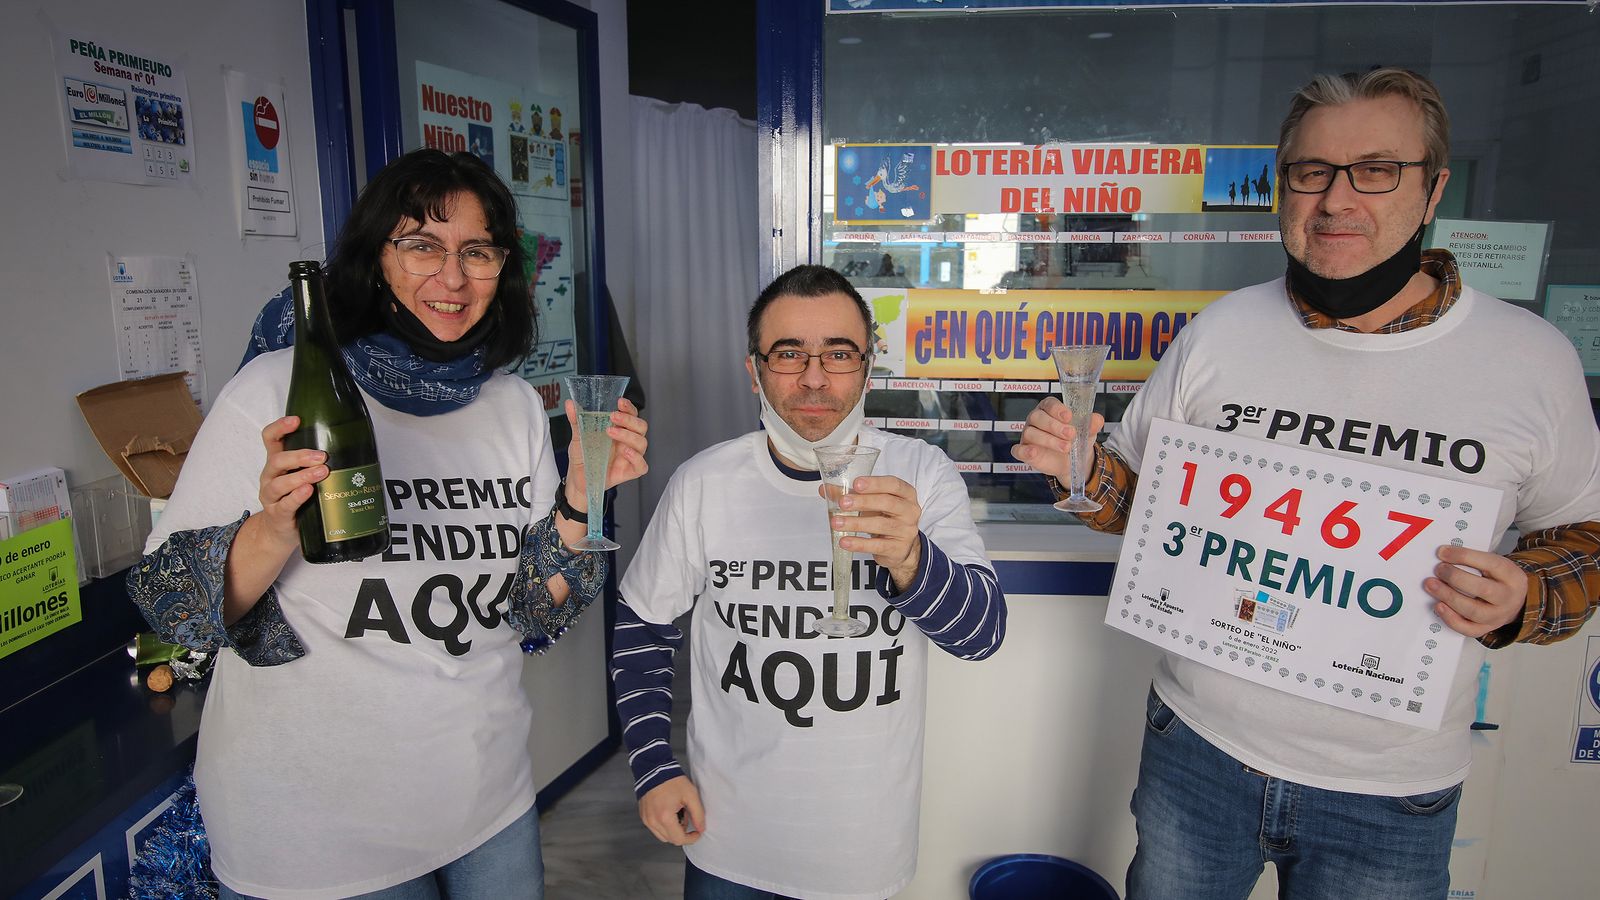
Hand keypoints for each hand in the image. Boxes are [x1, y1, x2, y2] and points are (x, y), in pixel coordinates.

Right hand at [254, 415, 325, 552]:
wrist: (279, 532)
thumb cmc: (295, 499)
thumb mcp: (302, 476)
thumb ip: (317, 463)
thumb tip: (355, 449)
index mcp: (277, 463)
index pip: (270, 438)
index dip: (280, 427)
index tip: (296, 420)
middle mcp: (270, 477)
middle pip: (277, 460)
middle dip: (299, 455)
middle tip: (322, 456)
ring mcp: (271, 497)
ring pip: (280, 483)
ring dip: (301, 476)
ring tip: (321, 472)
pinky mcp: (277, 515)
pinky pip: (285, 505)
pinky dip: (297, 497)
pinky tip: (308, 491)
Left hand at [563, 397, 648, 509]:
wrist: (577, 478)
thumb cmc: (582, 456)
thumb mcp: (578, 436)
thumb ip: (577, 420)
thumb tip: (570, 403)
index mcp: (620, 430)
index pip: (632, 415)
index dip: (629, 408)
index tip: (619, 402)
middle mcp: (627, 441)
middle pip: (641, 426)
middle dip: (629, 420)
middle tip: (613, 417)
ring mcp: (630, 456)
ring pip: (642, 443)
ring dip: (629, 435)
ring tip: (611, 433)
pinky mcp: (629, 471)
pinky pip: (642, 466)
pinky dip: (637, 458)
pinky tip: (626, 453)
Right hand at [638, 775, 703, 845]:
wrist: (654, 769)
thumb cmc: (672, 780)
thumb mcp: (691, 795)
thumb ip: (698, 814)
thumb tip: (701, 829)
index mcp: (665, 817)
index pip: (679, 839)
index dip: (691, 838)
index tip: (697, 832)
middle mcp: (653, 821)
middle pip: (670, 840)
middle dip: (682, 833)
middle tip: (687, 817)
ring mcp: (646, 819)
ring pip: (662, 836)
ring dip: (672, 831)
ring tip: (677, 813)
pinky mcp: (643, 816)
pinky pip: (655, 829)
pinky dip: (664, 826)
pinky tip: (669, 812)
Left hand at [826, 475, 922, 590]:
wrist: (900, 547)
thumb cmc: (886, 518)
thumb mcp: (872, 503)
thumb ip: (850, 495)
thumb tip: (825, 489)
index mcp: (906, 494)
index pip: (893, 484)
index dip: (875, 483)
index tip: (856, 483)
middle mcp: (910, 510)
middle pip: (887, 503)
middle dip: (863, 502)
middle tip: (843, 503)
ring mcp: (906, 530)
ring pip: (880, 525)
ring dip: (856, 523)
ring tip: (836, 522)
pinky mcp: (898, 548)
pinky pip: (877, 545)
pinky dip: (859, 543)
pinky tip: (845, 541)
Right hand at [1009, 396, 1104, 481]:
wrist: (1072, 461)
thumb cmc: (1075, 440)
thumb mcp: (1087, 431)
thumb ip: (1092, 424)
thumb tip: (1097, 419)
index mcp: (1049, 409)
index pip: (1049, 404)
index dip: (1057, 409)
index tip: (1069, 416)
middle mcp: (1036, 419)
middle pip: (1038, 417)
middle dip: (1055, 426)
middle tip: (1071, 434)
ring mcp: (1028, 435)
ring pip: (1031, 433)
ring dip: (1049, 440)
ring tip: (1066, 447)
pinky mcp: (1024, 450)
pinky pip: (1018, 449)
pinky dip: (1024, 451)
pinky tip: (1034, 452)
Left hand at [1424, 546, 1527, 638]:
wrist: (1513, 601)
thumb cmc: (1498, 580)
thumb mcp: (1493, 565)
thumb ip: (1473, 560)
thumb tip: (1443, 556)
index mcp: (1512, 576)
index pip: (1491, 564)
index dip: (1465, 557)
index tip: (1443, 552)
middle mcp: (1508, 598)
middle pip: (1483, 590)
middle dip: (1455, 578)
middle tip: (1438, 569)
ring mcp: (1498, 616)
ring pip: (1473, 611)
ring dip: (1449, 597)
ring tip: (1431, 586)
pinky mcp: (1486, 628)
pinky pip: (1468, 629)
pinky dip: (1451, 619)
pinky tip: (1439, 606)